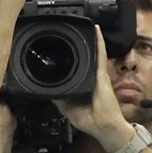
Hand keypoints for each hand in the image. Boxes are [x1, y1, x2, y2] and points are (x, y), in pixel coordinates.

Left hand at [52, 26, 128, 148]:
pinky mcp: (102, 74)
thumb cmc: (90, 119)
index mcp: (83, 85)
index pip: (75, 68)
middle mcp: (91, 77)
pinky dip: (98, 42)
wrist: (104, 126)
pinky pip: (100, 55)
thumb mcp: (67, 108)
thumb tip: (47, 90)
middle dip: (80, 44)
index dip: (69, 58)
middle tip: (71, 31)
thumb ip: (59, 98)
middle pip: (85, 57)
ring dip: (90, 39)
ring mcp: (97, 74)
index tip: (61, 49)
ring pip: (92, 53)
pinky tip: (96, 30)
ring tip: (84, 26)